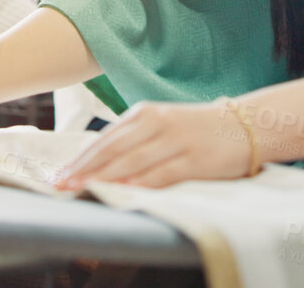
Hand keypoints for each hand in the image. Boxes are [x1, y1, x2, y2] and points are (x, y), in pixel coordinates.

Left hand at [54, 99, 254, 190]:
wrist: (244, 125)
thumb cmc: (196, 129)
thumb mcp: (161, 124)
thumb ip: (132, 139)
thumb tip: (96, 163)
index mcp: (145, 113)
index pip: (105, 139)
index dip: (80, 158)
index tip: (59, 174)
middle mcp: (157, 123)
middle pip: (112, 149)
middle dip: (84, 169)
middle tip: (62, 185)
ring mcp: (176, 140)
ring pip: (132, 161)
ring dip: (104, 178)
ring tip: (82, 190)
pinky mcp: (195, 160)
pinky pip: (161, 174)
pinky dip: (139, 183)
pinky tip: (122, 191)